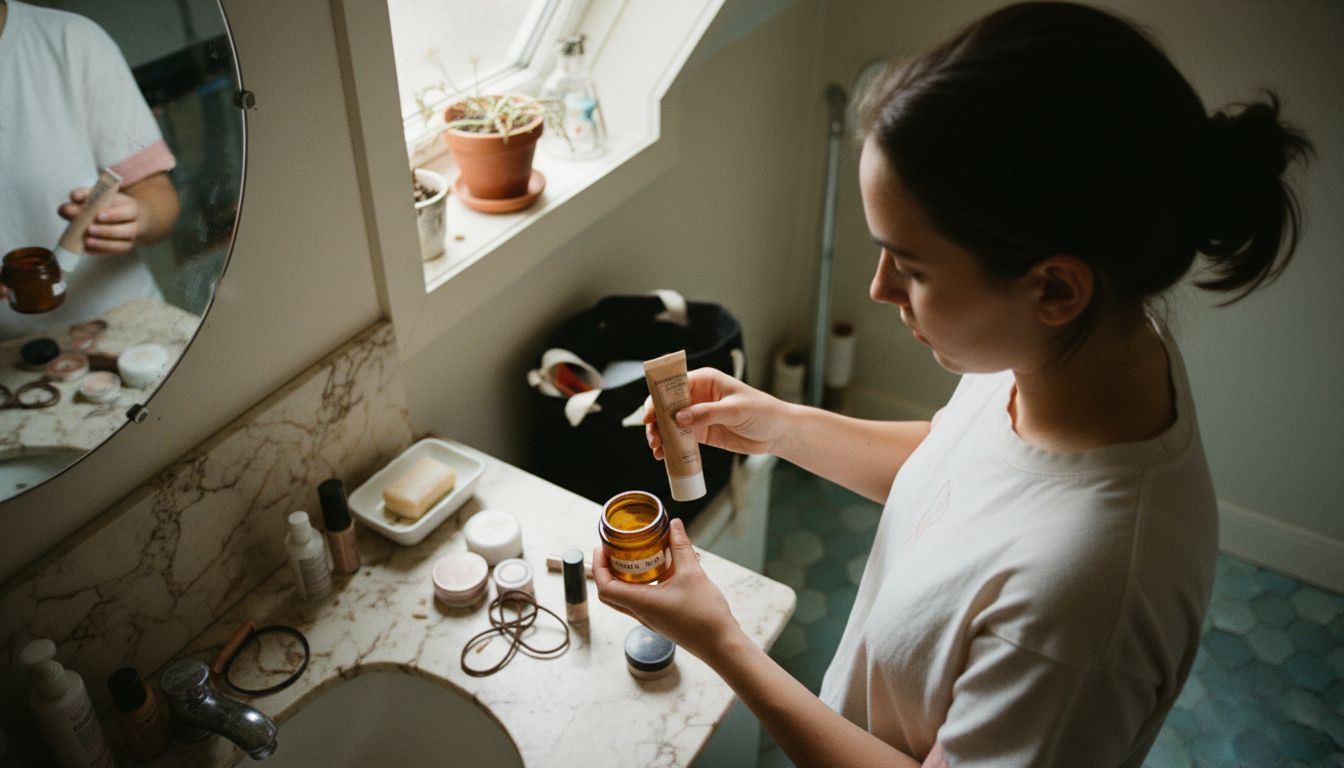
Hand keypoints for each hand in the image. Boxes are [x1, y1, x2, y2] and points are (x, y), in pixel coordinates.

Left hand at [59, 188, 145, 255]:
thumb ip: (86, 194)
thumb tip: (75, 197)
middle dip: (107, 231)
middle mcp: (134, 225)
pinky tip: (87, 249)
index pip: (128, 212)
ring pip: (121, 245)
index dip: (114, 215)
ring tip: (87, 241)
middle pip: (128, 231)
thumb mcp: (100, 196)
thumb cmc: (109, 205)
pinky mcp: (122, 248)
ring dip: (103, 243)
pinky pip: (111, 253)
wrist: (124, 217)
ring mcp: (129, 239)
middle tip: (90, 229)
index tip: (98, 216)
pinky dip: (99, 252)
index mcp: (131, 208)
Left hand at [593, 518, 743, 660]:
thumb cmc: (705, 616)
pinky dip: (645, 583)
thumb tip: (674, 526)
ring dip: (627, 577)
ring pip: (628, 596)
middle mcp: (642, 613)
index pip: (605, 587)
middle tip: (614, 551)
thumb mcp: (692, 574)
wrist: (721, 645)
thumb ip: (681, 547)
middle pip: (611, 593)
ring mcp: (651, 618)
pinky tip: (661, 569)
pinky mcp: (662, 619)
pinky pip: (644, 600)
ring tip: (637, 556)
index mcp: (642, 603)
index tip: (602, 549)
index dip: (598, 567)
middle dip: (608, 571)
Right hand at [644, 367, 792, 458]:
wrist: (778, 432)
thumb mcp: (735, 410)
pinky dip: (671, 447)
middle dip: (656, 421)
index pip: (674, 386)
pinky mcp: (703, 433)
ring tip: (656, 450)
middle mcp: (698, 396)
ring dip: (661, 436)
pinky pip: (681, 439)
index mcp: (705, 381)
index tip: (649, 415)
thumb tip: (679, 418)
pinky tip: (664, 456)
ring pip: (671, 424)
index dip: (658, 399)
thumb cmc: (762, 412)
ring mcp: (698, 415)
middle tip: (652, 438)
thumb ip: (707, 414)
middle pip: (667, 406)